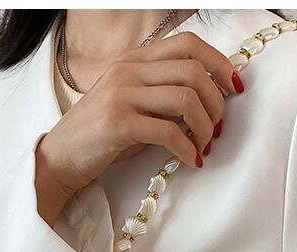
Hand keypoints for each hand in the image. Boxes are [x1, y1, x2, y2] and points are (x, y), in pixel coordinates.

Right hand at [35, 31, 242, 223]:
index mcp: (134, 59)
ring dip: (205, 128)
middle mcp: (128, 70)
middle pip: (193, 72)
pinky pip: (169, 131)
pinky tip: (191, 161)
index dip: (219, 64)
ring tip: (204, 147)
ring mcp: (121, 94)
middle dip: (216, 103)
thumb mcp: (135, 105)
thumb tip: (210, 102)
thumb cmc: (104, 135)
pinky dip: (188, 149)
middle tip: (217, 129)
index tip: (234, 89)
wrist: (62, 157)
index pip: (188, 44)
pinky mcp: (118, 123)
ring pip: (186, 99)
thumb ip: (165, 96)